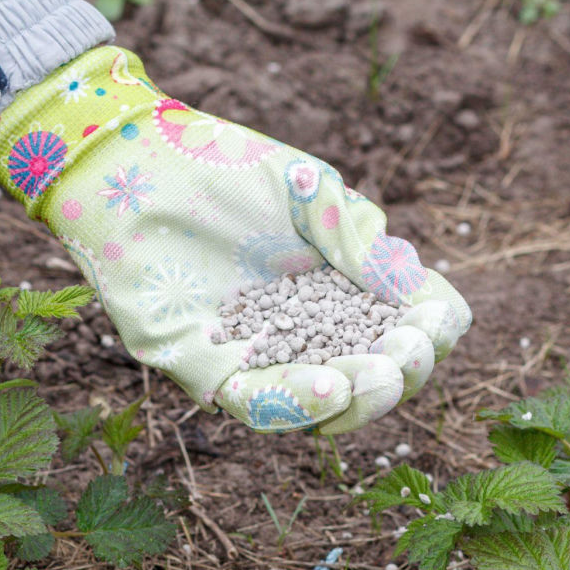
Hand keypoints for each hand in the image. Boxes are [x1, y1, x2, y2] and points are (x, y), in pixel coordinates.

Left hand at [0, 47, 470, 432]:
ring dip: (361, 399)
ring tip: (379, 373)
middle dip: (403, 372)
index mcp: (340, 287)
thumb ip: (359, 238)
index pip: (402, 325)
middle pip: (373, 377)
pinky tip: (332, 385)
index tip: (435, 319)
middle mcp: (305, 329)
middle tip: (407, 351)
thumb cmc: (223, 166)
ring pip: (323, 406)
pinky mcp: (208, 370)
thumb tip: (412, 289)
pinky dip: (299, 404)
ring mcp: (259, 354)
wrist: (134, 162)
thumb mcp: (310, 191)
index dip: (430, 331)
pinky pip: (259, 407)